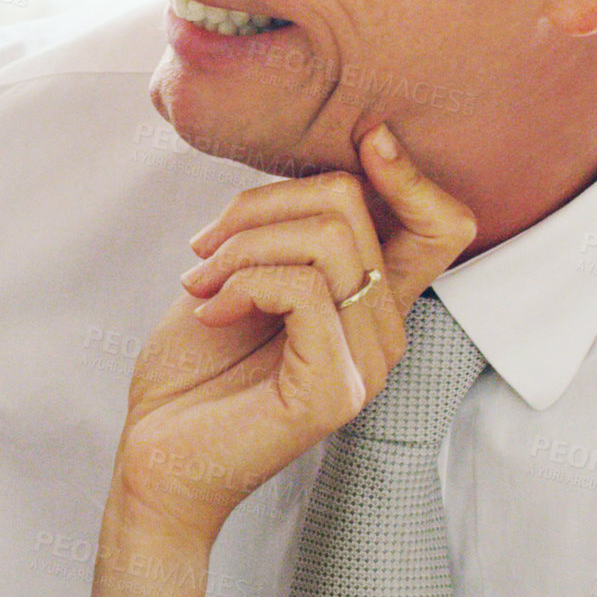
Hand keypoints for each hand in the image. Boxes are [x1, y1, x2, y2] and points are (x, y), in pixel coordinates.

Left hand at [110, 125, 475, 546]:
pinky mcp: (335, 389)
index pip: (441, 225)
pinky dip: (241, 283)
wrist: (156, 458)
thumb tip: (321, 169)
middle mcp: (382, 332)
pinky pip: (303, 290)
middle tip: (204, 250)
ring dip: (240, 247)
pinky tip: (207, 312)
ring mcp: (366, 364)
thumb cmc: (192, 371)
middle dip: (260, 205)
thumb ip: (287, 234)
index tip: (367, 138)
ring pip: (326, 241)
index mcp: (368, 302)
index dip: (411, 173)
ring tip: (198, 284)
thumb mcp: (241, 278)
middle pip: (352, 205)